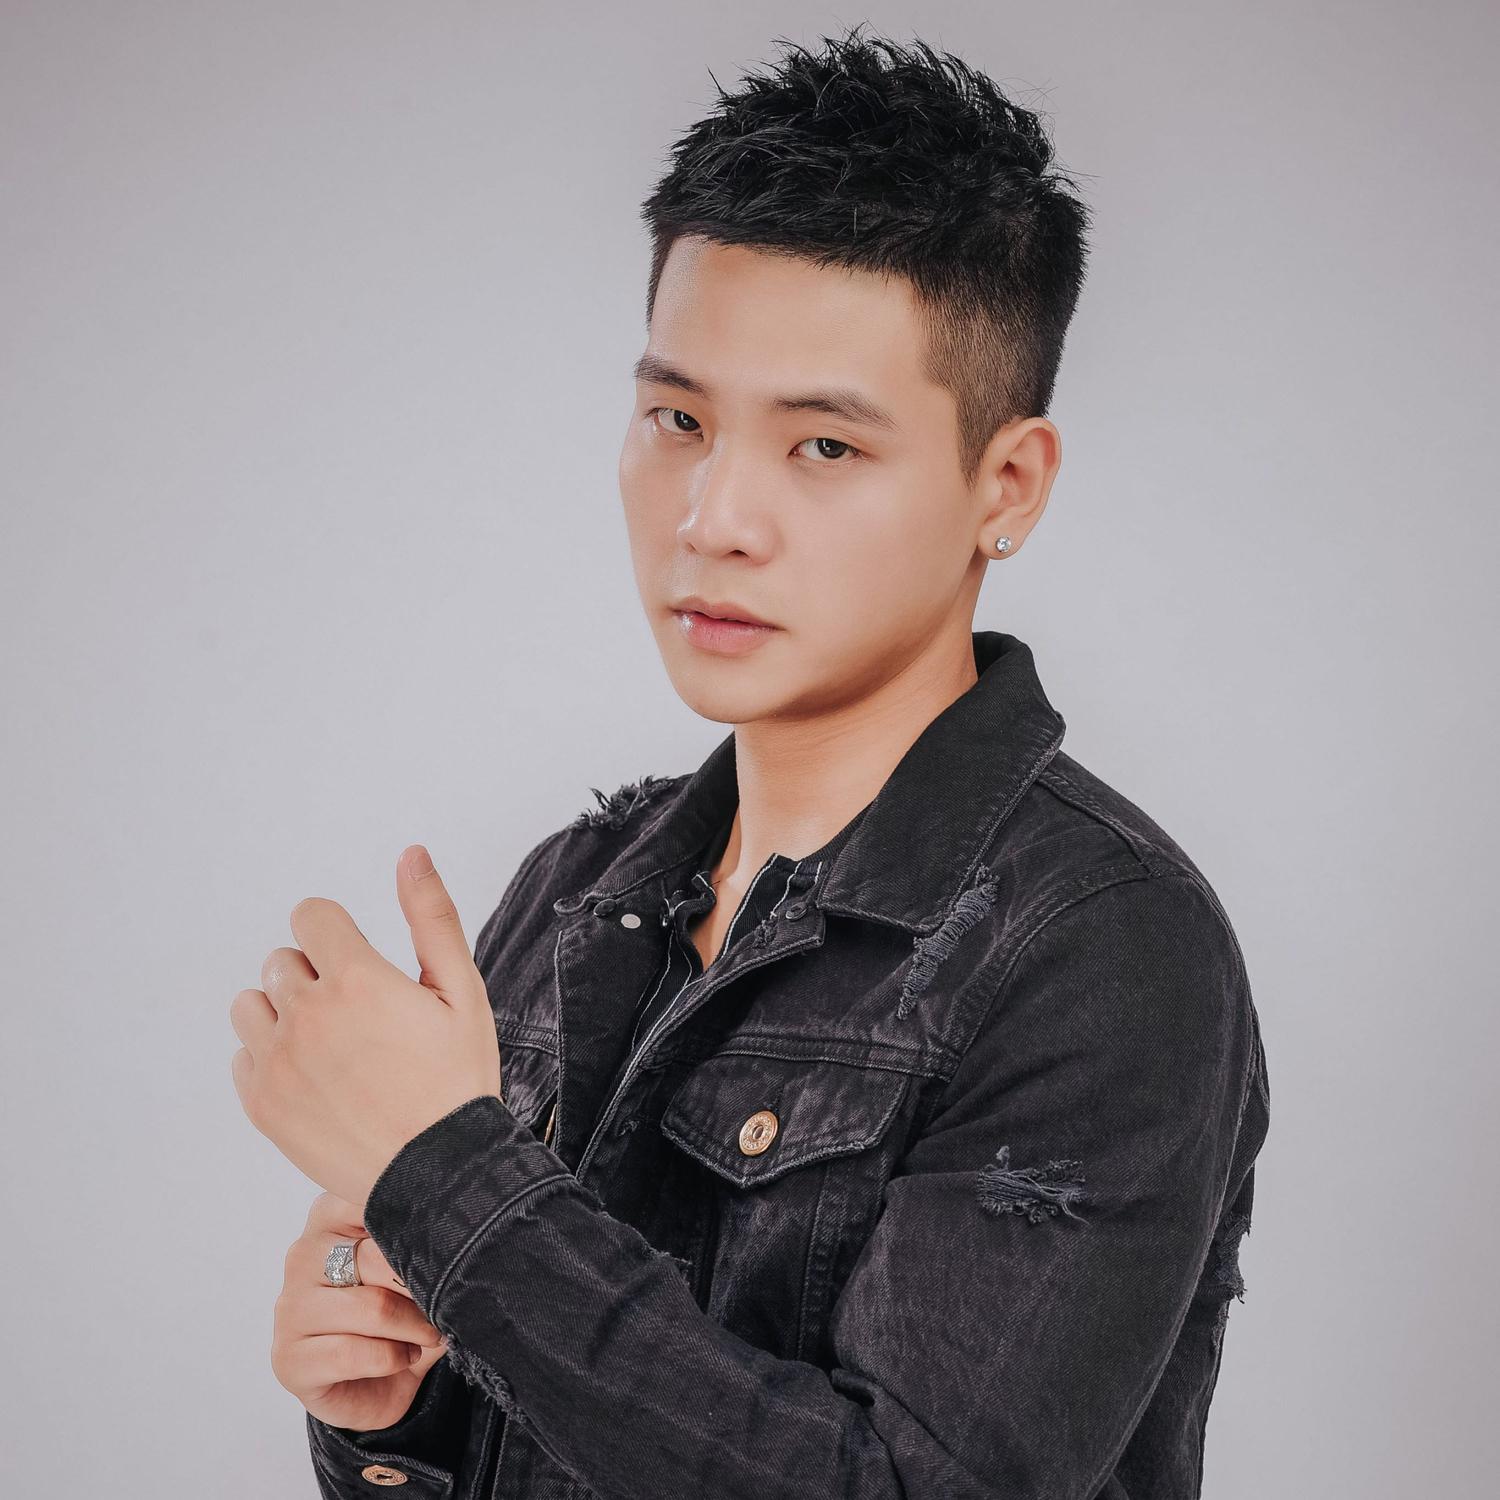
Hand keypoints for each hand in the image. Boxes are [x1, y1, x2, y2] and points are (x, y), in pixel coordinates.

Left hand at [230, 844, 502, 1211]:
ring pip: (252, 1003)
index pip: (310, 916)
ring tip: (329, 1044)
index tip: (359, 963)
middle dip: (316, 974)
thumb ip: (431, 916)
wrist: (440, 1172)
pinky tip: (315, 1078)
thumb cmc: (458, 1079)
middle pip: (282, 958)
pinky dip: (270, 1060)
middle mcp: (308, 1013)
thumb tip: (411, 853)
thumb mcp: (463, 991)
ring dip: (283, 1012)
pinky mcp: (262, 1104)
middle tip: (359, 1016)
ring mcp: (278, 1061)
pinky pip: (242, 1057)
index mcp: (357, 978)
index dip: (337, 934)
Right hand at [273, 1191, 448, 1433]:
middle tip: (443, 1304)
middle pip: (378, 1259)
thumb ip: (421, 1242)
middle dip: (422, 1288)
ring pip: (372, 1308)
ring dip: (415, 1327)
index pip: (373, 1201)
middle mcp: (303, 1255)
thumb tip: (454, 1235)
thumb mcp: (411, 1267)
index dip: (418, 1230)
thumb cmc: (396, 1311)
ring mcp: (291, 1308)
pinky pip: (353, 1353)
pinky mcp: (288, 1359)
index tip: (443, 1249)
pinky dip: (393, 1358)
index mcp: (328, 1217)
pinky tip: (404, 1357)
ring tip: (429, 1334)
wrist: (374, 1385)